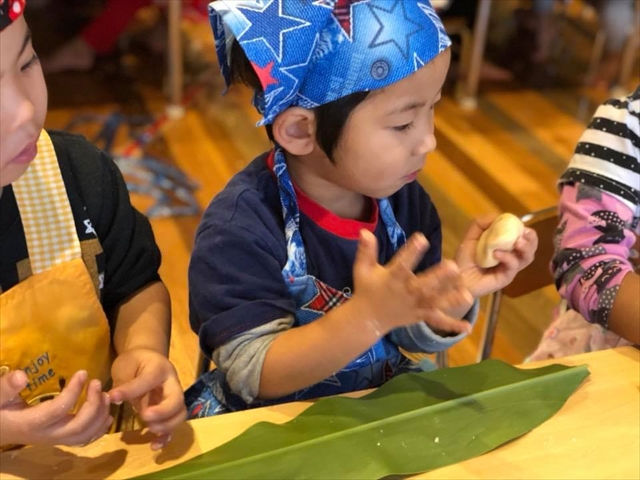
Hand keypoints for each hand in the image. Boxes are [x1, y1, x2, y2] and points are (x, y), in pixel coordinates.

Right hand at [0, 369, 111, 447]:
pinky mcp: (59, 439)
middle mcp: (46, 435)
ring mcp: (54, 439)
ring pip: (84, 436)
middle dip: (93, 405)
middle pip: (78, 427)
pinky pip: (84, 440)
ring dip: (100, 416)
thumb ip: (5, 388)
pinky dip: (99, 428)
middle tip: (97, 383)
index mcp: (31, 423)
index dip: (74, 391)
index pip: (59, 409)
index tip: (83, 372)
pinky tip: (107, 414)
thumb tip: (21, 375)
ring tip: (105, 394)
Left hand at [108, 349, 185, 450]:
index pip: (148, 380)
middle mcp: (172, 383)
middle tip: (145, 417)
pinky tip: (154, 445)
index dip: (131, 390)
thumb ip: (123, 382)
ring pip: (179, 414)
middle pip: (177, 400)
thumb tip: (112, 398)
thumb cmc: (135, 361)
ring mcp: (173, 398)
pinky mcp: (169, 411)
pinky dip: (166, 437)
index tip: (113, 397)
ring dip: (167, 426)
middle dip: (163, 412)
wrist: (148, 359)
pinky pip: (173, 425)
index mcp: (159, 369)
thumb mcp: (125, 365)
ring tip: (150, 429)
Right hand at [352, 230, 470, 334]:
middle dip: (438, 277)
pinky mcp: (421, 316)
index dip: (411, 251)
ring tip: (467, 295)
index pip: (402, 263)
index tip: (422, 238)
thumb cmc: (367, 289)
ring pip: (435, 302)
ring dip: (451, 299)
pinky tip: (467, 327)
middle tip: (453, 266)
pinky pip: (437, 320)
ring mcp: (416, 306)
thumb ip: (366, 251)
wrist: (368, 318)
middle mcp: (406, 292)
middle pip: (424, 285)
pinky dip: (452, 324)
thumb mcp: (362, 268)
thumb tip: (365, 231)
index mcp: (392, 278)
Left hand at [456, 215, 537, 297]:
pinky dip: (508, 258)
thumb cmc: (465, 258)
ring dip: (525, 248)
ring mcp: (510, 268)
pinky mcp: (506, 278)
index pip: (523, 236)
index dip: (525, 230)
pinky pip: (513, 267)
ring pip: (527, 258)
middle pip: (531, 247)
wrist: (457, 277)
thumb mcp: (472, 236)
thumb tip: (498, 215)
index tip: (521, 224)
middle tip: (524, 234)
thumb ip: (481, 223)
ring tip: (517, 242)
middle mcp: (511, 256)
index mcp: (506, 245)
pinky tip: (497, 254)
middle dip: (531, 239)